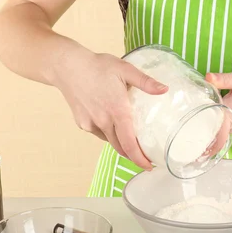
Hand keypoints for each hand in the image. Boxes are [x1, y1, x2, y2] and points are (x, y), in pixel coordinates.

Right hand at [52, 49, 167, 169]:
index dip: (140, 159)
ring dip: (121, 144)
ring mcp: (91, 124)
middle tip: (145, 157)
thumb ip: (146, 82)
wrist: (67, 66)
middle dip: (133, 156)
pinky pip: (99, 134)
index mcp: (117, 111)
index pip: (130, 145)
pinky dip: (108, 133)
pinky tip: (111, 123)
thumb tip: (165, 89)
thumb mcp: (125, 69)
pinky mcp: (83, 123)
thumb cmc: (97, 66)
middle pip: (121, 148)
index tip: (149, 166)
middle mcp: (104, 122)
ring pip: (110, 141)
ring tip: (131, 141)